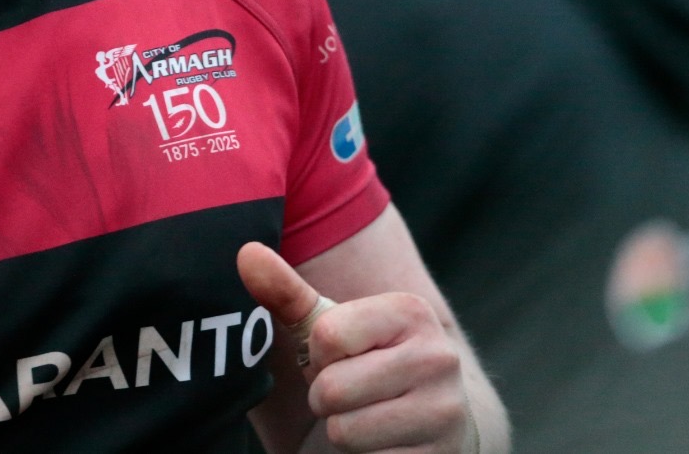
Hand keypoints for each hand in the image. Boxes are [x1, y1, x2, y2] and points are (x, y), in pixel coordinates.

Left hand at [238, 242, 475, 453]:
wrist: (437, 416)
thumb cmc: (372, 363)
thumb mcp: (333, 326)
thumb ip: (287, 292)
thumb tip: (246, 253)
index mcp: (410, 312)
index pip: (326, 336)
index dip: (318, 355)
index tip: (339, 358)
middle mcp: (437, 356)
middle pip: (331, 389)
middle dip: (326, 397)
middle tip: (351, 392)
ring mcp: (443, 410)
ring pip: (344, 431)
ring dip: (341, 430)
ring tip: (366, 415)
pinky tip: (384, 441)